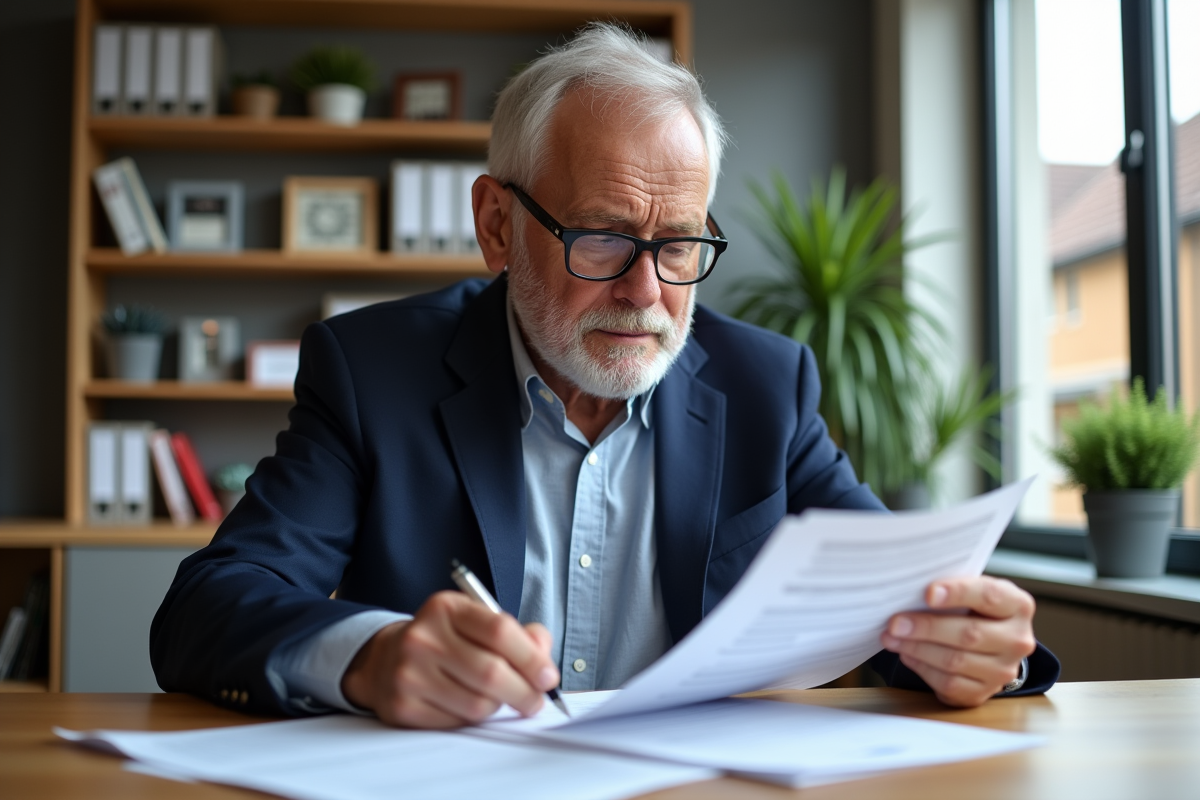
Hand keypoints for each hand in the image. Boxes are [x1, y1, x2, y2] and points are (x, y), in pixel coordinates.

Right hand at [341, 591, 559, 727]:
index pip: (499, 631)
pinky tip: (467, 704)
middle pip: (491, 672)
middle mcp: (423, 637)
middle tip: (535, 700)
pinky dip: (472, 719)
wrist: (386, 659)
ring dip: (498, 706)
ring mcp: (409, 673)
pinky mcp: (403, 706)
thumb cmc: (444, 640)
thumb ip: (518, 634)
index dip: (532, 658)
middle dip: (524, 692)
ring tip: (497, 698)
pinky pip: (457, 722)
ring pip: (478, 703)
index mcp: (446, 608)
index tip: (548, 676)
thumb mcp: (475, 622)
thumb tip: (544, 660)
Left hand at [880, 576, 1035, 707]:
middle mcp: (1017, 640)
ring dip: (917, 649)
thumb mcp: (974, 590)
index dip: (958, 593)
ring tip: (892, 638)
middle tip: (895, 623)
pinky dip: (922, 668)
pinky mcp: (984, 692)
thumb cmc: (974, 609)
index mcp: (1018, 606)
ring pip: (955, 661)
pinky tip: (907, 655)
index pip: (989, 596)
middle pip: (969, 634)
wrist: (990, 644)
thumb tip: (911, 589)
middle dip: (926, 627)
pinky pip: (948, 683)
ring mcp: (1003, 670)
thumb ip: (953, 589)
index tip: (928, 593)